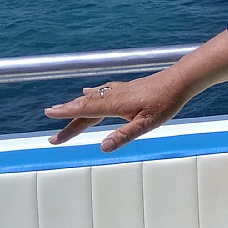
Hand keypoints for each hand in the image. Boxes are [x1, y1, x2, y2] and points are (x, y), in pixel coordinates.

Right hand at [44, 69, 191, 151]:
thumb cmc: (165, 102)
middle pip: (85, 109)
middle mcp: (113, 96)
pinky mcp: (126, 88)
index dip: (66, 113)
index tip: (48, 114)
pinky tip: (87, 91)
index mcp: (115, 105)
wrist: (179, 80)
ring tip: (63, 114)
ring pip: (92, 100)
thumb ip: (125, 135)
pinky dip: (90, 95)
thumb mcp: (147, 124)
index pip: (85, 111)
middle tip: (53, 138)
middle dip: (68, 121)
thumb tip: (103, 147)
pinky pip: (101, 92)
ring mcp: (119, 91)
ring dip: (76, 108)